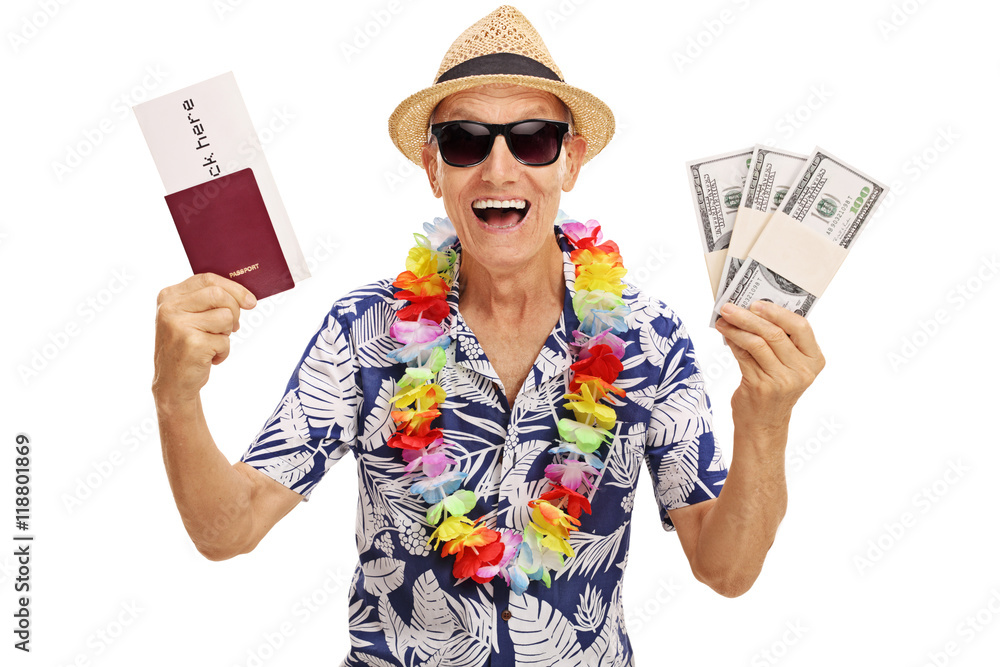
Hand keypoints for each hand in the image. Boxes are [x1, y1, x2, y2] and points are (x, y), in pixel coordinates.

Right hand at [152, 273, 256, 402]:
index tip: (250, 301)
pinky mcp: (191, 343)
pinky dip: (223, 352)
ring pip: (225, 316)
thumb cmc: (186, 348)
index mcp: (169, 297)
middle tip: (233, 327)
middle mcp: (170, 308)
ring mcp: (179, 325)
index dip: (234, 288)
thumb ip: (207, 302)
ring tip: (212, 344)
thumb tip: (245, 297)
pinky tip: (209, 358)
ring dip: (227, 334)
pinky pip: (225, 341)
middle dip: (234, 311)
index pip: (207, 279)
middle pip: (219, 294)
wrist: (172, 383)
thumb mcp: (189, 318)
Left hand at [714, 300, 824, 433]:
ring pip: (757, 343)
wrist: (763, 424)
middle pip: (774, 333)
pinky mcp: (761, 386)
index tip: (756, 303)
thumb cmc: (774, 388)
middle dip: (749, 316)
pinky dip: (732, 342)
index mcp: (814, 360)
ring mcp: (783, 380)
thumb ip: (780, 341)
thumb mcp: (787, 365)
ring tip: (722, 320)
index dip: (778, 312)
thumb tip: (753, 310)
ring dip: (736, 328)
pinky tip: (725, 334)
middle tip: (729, 307)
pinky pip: (744, 356)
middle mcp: (802, 371)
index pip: (801, 327)